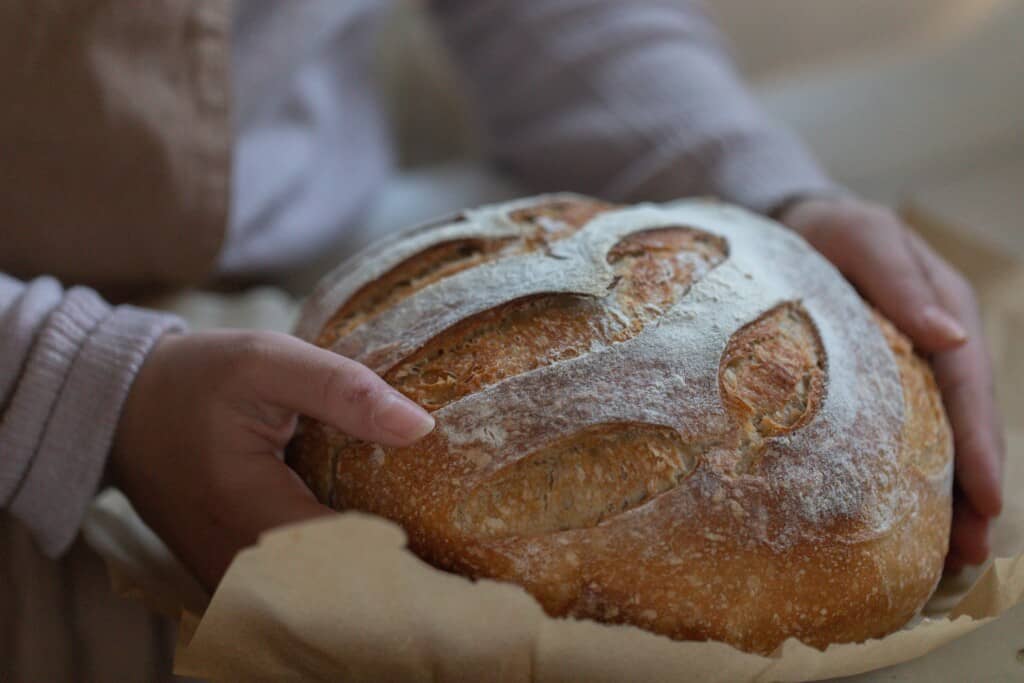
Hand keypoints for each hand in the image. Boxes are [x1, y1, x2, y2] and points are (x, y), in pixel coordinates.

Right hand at [110, 330, 434, 588]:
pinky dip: (339, 574)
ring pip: (320, 600)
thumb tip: (421, 426)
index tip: (457, 537)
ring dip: (371, 579)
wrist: (120, 409)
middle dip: (400, 575)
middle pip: (341, 594)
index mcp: (250, 514)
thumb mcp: (267, 362)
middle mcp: (238, 565)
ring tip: (426, 548)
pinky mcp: (232, 576)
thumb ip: (343, 391)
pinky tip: (375, 545)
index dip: (411, 554)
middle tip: (454, 546)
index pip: (352, 561)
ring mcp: (231, 580)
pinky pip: (298, 591)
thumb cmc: (194, 379)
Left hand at [779, 196, 1004, 570]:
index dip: (978, 446)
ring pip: (936, 437)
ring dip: (946, 495)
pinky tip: (902, 515)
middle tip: (971, 553)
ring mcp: (910, 366)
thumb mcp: (865, 239)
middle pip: (962, 425)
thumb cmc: (832, 228)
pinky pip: (901, 431)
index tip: (986, 501)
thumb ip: (902, 284)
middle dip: (971, 490)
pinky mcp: (881, 381)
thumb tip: (951, 337)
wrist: (797, 224)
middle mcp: (936, 346)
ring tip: (948, 558)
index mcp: (944, 312)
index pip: (967, 388)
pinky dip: (908, 474)